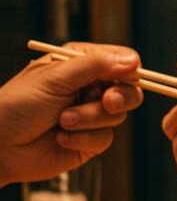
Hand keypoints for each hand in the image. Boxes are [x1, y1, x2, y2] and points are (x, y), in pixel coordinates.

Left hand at [0, 44, 143, 186]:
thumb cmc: (19, 104)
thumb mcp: (57, 77)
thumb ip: (95, 65)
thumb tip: (133, 60)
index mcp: (81, 63)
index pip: (121, 60)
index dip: (128, 70)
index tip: (125, 77)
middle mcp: (89, 87)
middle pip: (129, 89)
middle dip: (120, 97)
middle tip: (108, 102)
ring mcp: (90, 114)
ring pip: (116, 116)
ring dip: (89, 120)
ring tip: (62, 121)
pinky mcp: (89, 140)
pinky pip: (105, 139)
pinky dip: (83, 139)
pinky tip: (61, 138)